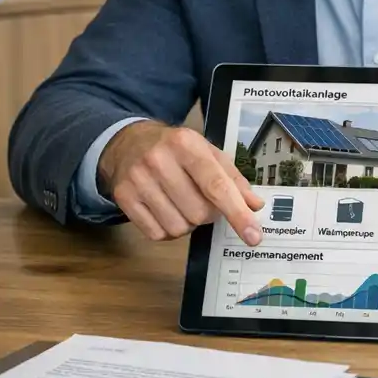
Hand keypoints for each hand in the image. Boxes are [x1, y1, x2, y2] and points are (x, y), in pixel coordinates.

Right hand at [99, 121, 264, 243]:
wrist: (128, 142)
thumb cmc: (174, 149)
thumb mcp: (206, 152)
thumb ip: (233, 178)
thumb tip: (254, 205)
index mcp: (186, 144)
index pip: (216, 186)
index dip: (237, 213)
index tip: (253, 235)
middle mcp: (159, 160)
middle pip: (199, 213)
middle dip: (208, 213)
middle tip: (201, 199)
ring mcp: (138, 179)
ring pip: (179, 227)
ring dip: (187, 222)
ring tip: (181, 202)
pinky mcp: (124, 197)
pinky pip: (157, 234)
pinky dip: (167, 229)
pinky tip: (165, 209)